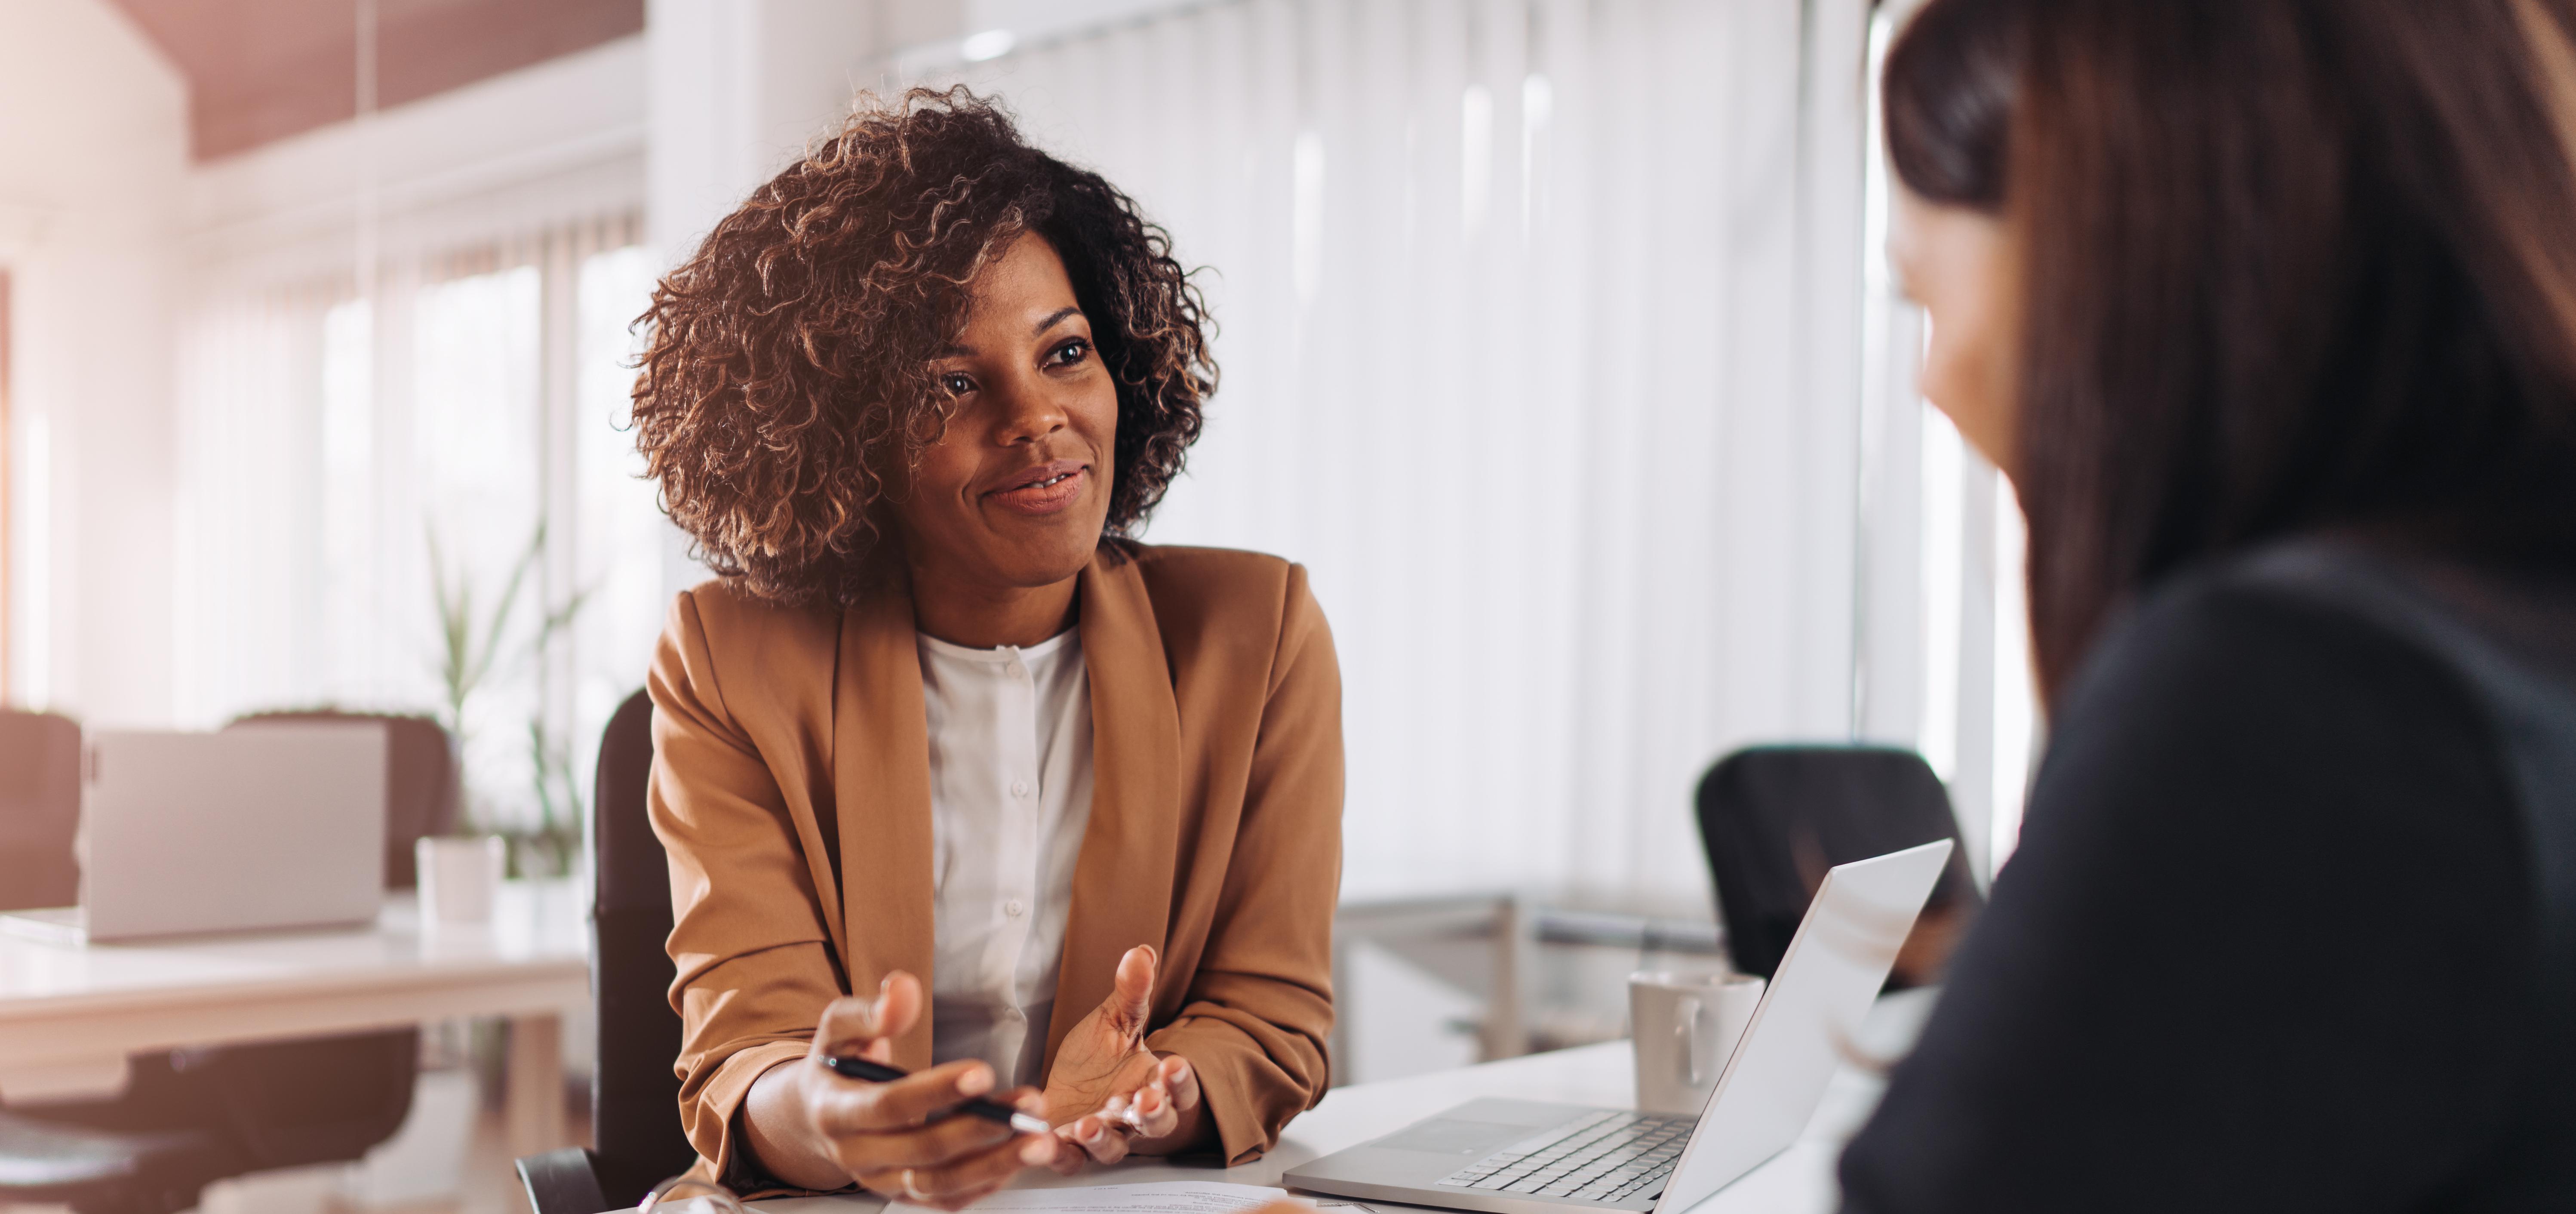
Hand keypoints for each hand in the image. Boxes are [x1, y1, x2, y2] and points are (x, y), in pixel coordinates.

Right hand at [744, 971, 1061, 1208]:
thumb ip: (870, 1011)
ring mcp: (881, 1181)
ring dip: (995, 1164)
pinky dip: (986, 1182)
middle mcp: (856, 1155)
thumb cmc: (837, 1065)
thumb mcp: (839, 1028)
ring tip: (1041, 1141)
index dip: (936, 1092)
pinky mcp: (903, 1195)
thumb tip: (904, 989)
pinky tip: (1018, 1157)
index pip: (888, 1106)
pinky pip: (947, 1200)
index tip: (983, 1071)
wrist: (813, 1116)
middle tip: (1030, 1107)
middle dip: (980, 1129)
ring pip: (940, 1184)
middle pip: (923, 1151)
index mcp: (836, 1111)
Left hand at [1042, 945, 1209, 1164]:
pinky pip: (1071, 1161)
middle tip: (1144, 1102)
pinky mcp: (1070, 1150)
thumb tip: (1141, 952)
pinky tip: (1049, 1141)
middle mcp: (1135, 1117)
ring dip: (1104, 1139)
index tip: (1175, 1063)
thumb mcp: (1115, 1020)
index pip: (1181, 1089)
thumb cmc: (1099, 1057)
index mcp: (1154, 1085)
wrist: (1067, 1085)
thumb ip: (1131, 993)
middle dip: (1152, 1114)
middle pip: (1157, 1125)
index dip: (1181, 1080)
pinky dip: (1061, 1155)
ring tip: (1090, 1124)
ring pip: (1114, 1148)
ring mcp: (1105, 1137)